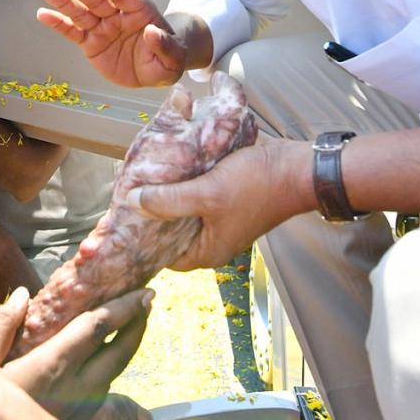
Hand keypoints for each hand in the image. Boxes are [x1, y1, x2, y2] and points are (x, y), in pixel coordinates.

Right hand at [1, 286, 152, 419]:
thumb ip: (0, 328)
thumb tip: (22, 295)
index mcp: (55, 365)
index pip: (99, 328)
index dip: (124, 306)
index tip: (143, 290)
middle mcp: (78, 384)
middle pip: (121, 348)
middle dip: (138, 320)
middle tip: (148, 297)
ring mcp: (86, 403)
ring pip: (118, 366)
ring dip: (128, 339)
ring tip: (132, 318)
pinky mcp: (86, 417)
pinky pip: (107, 381)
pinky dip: (113, 358)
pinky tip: (107, 350)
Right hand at [38, 0, 186, 86]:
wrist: (154, 72)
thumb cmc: (167, 60)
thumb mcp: (174, 59)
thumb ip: (165, 45)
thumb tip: (152, 32)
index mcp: (140, 11)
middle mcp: (118, 15)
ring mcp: (102, 27)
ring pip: (81, 12)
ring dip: (64, 2)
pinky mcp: (90, 42)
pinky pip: (73, 32)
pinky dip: (58, 24)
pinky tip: (43, 14)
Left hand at [123, 138, 304, 269]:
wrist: (298, 167)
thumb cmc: (257, 187)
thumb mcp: (208, 195)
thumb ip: (169, 201)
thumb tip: (132, 202)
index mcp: (208, 250)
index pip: (164, 256)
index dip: (142, 241)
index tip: (121, 222)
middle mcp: (212, 237)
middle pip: (170, 230)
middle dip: (150, 212)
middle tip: (126, 193)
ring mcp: (219, 217)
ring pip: (182, 208)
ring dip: (165, 193)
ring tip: (140, 176)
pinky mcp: (224, 195)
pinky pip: (195, 192)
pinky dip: (182, 180)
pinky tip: (165, 163)